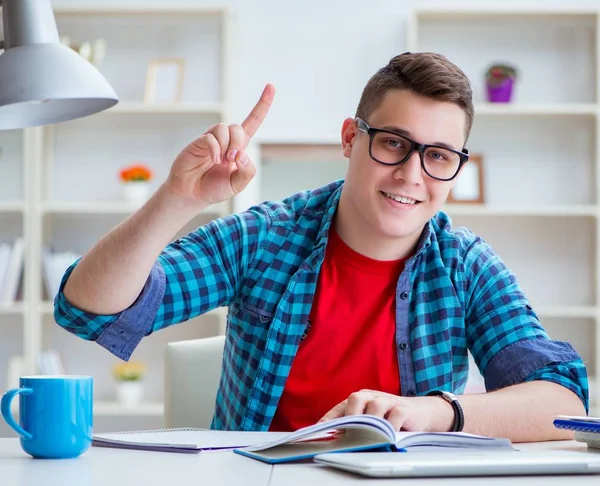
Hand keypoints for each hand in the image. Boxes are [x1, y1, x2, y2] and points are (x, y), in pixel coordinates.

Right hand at [163, 84, 275, 207]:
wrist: (192, 194)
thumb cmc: (215, 187)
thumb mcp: (239, 184)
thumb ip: (248, 171)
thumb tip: (242, 154)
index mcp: (239, 147)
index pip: (253, 121)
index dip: (262, 105)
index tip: (271, 86)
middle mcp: (226, 140)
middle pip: (238, 127)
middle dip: (238, 144)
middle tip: (233, 161)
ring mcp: (212, 140)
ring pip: (225, 128)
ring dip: (227, 146)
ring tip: (221, 162)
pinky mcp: (198, 142)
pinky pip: (211, 138)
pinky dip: (215, 150)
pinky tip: (214, 161)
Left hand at [318, 389, 454, 431]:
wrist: (422, 412)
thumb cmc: (390, 416)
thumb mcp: (370, 418)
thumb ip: (354, 425)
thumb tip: (333, 439)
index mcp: (359, 398)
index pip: (339, 408)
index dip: (328, 421)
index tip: (318, 434)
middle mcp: (371, 396)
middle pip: (355, 400)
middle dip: (349, 418)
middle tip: (345, 435)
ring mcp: (387, 401)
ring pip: (373, 408)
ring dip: (369, 425)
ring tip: (366, 438)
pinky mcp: (403, 409)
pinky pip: (393, 417)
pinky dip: (388, 428)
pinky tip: (387, 438)